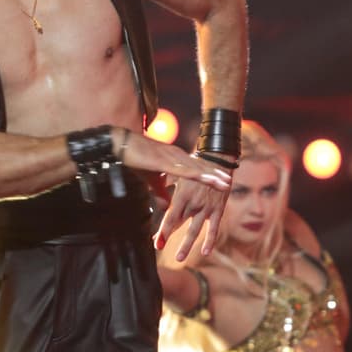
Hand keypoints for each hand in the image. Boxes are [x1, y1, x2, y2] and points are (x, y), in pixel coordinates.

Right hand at [118, 129, 232, 192]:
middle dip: (215, 174)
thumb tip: (167, 206)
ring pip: (196, 168)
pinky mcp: (165, 162)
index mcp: (174, 158)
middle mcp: (177, 156)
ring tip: (224, 182)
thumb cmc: (136, 160)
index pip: (195, 165)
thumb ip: (160, 192)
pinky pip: (184, 170)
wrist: (122, 144)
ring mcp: (172, 158)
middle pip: (200, 166)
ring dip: (211, 176)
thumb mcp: (150, 180)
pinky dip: (197, 175)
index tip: (221, 177)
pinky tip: (206, 179)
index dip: (208, 172)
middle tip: (229, 180)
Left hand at [154, 176, 230, 259]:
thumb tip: (158, 204)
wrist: (217, 160)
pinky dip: (210, 240)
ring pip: (194, 230)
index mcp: (182, 195)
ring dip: (186, 245)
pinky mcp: (218, 209)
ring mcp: (207, 207)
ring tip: (179, 258)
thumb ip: (168, 192)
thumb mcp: (179, 177)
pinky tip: (205, 253)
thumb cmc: (194, 168)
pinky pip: (214, 228)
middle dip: (167, 237)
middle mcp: (194, 203)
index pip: (170, 217)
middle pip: (179, 225)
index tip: (155, 242)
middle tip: (158, 247)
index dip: (162, 231)